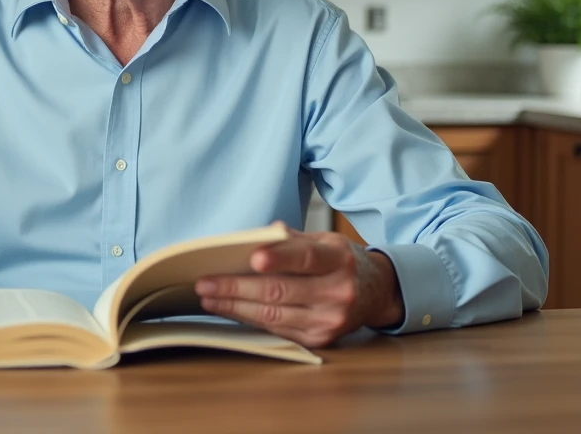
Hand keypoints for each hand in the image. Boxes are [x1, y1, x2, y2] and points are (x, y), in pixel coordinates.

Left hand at [194, 224, 403, 347]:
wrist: (375, 292)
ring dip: (235, 307)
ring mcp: (330, 320)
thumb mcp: (324, 241)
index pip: (307, 257)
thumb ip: (290, 239)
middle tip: (205, 283)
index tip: (252, 258)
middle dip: (237, 288)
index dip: (279, 258)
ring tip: (208, 298)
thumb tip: (252, 239)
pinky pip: (277, 330)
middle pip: (280, 291)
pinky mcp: (320, 340)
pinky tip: (229, 311)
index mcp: (339, 259)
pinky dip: (249, 320)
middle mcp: (338, 292)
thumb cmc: (341, 261)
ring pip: (273, 315)